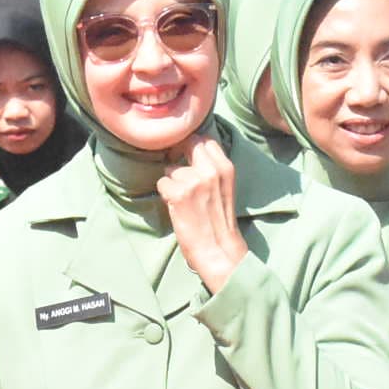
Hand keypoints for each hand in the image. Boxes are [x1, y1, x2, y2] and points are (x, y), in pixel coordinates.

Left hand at [156, 136, 248, 291]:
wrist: (218, 249)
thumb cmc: (219, 220)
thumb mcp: (224, 187)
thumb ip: (212, 168)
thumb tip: (191, 150)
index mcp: (226, 168)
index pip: (206, 139)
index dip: (193, 145)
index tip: (187, 155)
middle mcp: (211, 170)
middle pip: (188, 143)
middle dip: (178, 154)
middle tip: (177, 172)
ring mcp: (194, 181)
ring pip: (171, 169)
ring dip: (172, 181)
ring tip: (183, 199)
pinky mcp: (178, 194)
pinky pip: (162, 183)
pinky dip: (165, 194)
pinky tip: (176, 206)